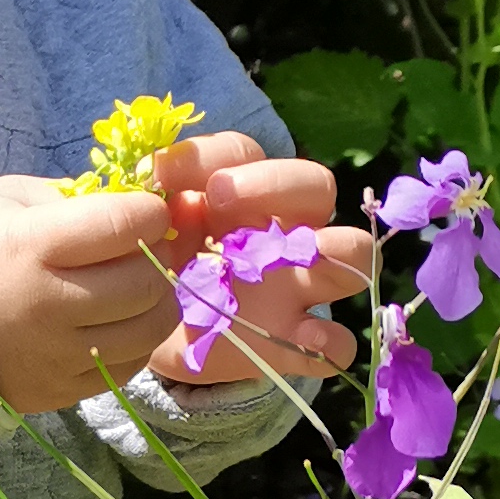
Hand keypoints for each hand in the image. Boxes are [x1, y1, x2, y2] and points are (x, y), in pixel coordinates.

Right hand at [0, 174, 186, 410]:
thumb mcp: (7, 200)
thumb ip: (71, 197)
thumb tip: (133, 201)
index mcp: (32, 247)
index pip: (124, 224)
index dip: (150, 212)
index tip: (147, 211)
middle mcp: (48, 305)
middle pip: (145, 281)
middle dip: (157, 257)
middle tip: (144, 249)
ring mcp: (56, 354)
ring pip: (148, 329)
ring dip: (155, 302)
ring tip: (136, 287)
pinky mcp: (60, 390)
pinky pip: (128, 367)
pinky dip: (135, 341)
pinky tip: (117, 323)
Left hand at [146, 144, 371, 387]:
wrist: (144, 336)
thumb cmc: (154, 267)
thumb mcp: (147, 231)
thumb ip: (154, 200)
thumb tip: (151, 171)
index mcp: (240, 196)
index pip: (247, 154)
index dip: (211, 156)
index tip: (161, 174)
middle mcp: (280, 232)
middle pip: (316, 185)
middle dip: (276, 182)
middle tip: (219, 197)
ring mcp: (296, 287)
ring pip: (355, 254)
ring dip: (338, 250)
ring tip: (306, 254)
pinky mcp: (293, 343)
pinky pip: (338, 345)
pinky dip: (331, 342)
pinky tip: (306, 338)